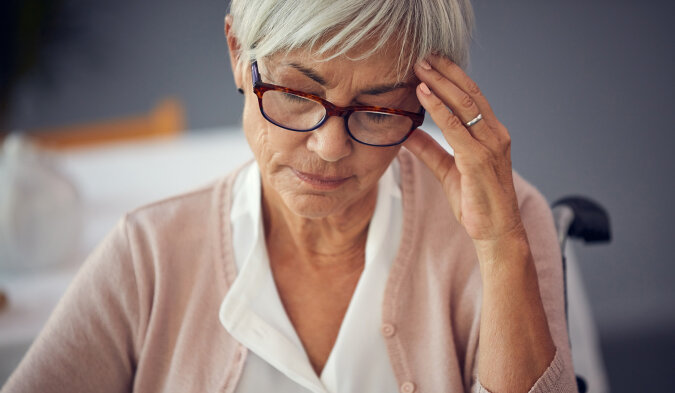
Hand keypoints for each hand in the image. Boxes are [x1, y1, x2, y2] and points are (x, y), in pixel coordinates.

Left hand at [404, 55, 523, 243]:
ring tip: (419, 67)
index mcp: (491, 135)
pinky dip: (438, 108)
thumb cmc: (476, 201)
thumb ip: (431, 150)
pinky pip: (455, 128)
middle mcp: (494, 135)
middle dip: (445, 72)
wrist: (496, 232)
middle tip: (422, 56)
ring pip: (463, 105)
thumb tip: (408, 134)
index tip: (431, 63)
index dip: (452, 77)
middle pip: (468, 93)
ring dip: (439, 83)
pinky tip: (423, 94)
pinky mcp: (478, 160)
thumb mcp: (448, 171)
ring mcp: (489, 146)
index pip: (472, 97)